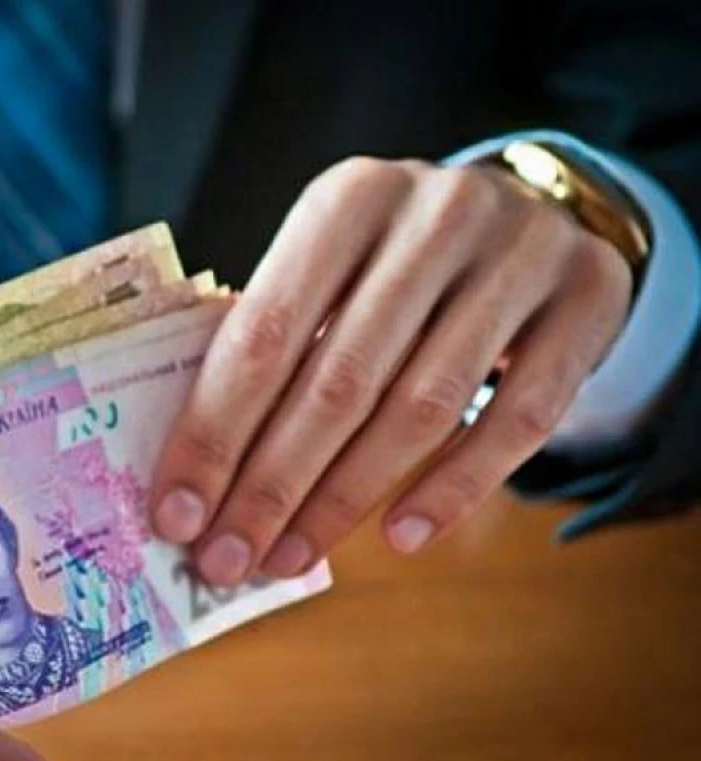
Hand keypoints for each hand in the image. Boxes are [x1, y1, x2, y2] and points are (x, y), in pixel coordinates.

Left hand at [152, 157, 631, 583]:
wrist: (533, 209)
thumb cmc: (397, 258)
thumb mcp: (332, 265)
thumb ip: (276, 340)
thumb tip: (198, 470)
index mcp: (348, 200)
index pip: (263, 333)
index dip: (214, 433)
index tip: (176, 515)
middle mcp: (436, 215)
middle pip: (338, 379)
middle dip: (271, 485)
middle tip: (227, 558)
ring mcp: (521, 253)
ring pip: (423, 406)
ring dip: (345, 499)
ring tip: (291, 557)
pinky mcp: (588, 298)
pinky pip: (520, 419)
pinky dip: (455, 488)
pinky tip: (402, 538)